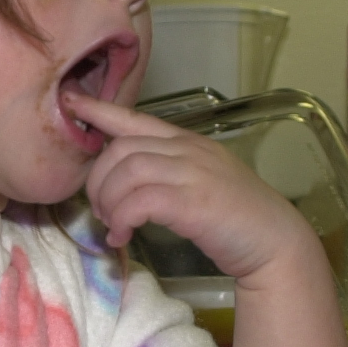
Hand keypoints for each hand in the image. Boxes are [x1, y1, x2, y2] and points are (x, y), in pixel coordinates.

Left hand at [64, 91, 314, 281]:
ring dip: (108, 202)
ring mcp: (191, 173)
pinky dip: (122, 219)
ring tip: (113, 226)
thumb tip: (126, 185)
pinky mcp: (192, 202)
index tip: (72, 103)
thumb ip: (169, 173)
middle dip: (98, 180)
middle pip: (120, 149)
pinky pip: (138, 201)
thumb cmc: (237, 217)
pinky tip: (122, 236)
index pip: (136, 118)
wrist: (275, 242)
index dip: (100, 110)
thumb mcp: (202, 181)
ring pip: (125, 172)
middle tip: (102, 210)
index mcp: (187, 141)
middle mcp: (187, 150)